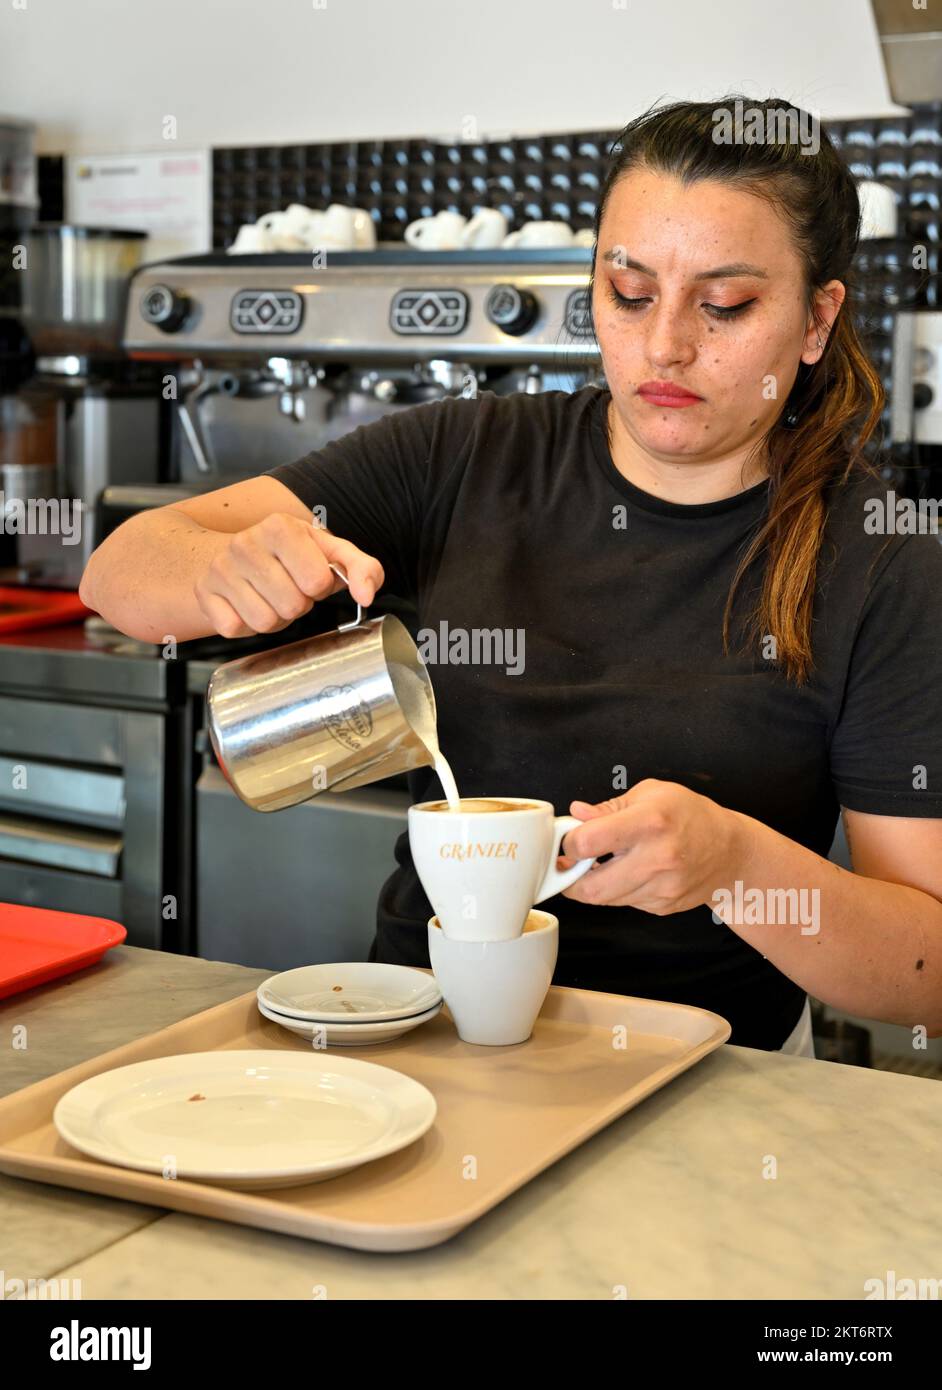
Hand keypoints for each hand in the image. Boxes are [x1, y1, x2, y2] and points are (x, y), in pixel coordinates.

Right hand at [194, 515, 383, 638]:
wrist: (237, 551)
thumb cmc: (292, 554)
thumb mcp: (332, 552)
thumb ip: (363, 569)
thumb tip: (366, 596)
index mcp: (280, 527)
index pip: (317, 581)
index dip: (320, 587)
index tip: (310, 576)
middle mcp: (245, 544)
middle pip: (292, 605)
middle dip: (297, 605)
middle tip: (289, 588)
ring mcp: (220, 569)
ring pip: (264, 622)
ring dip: (275, 618)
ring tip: (270, 596)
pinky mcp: (204, 594)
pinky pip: (234, 629)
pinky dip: (247, 625)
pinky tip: (248, 604)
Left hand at [558, 778, 746, 912]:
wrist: (730, 851)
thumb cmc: (691, 816)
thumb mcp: (651, 794)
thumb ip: (609, 807)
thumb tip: (578, 814)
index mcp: (650, 822)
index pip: (588, 842)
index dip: (569, 842)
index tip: (570, 839)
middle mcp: (657, 858)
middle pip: (590, 888)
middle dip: (569, 878)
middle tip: (570, 864)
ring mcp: (662, 887)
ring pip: (605, 900)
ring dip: (593, 885)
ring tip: (603, 863)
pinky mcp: (663, 906)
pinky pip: (625, 903)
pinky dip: (618, 890)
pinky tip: (630, 872)